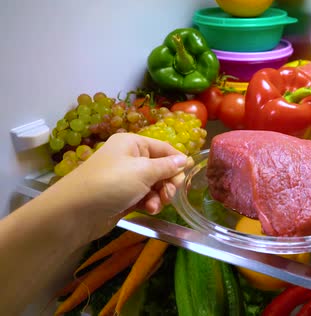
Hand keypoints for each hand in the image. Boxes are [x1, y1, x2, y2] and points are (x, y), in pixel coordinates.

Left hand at [45, 133, 191, 241]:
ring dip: (159, 195)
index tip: (188, 174)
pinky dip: (149, 203)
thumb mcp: (143, 171)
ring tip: (156, 205)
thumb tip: (184, 159)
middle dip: (168, 182)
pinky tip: (149, 210)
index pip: (164, 148)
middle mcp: (129, 158)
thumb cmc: (111, 183)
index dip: (178, 161)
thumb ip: (167, 166)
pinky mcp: (123, 197)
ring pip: (154, 184)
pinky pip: (144, 197)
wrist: (75, 212)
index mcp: (133, 143)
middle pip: (161, 167)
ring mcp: (125, 178)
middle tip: (169, 194)